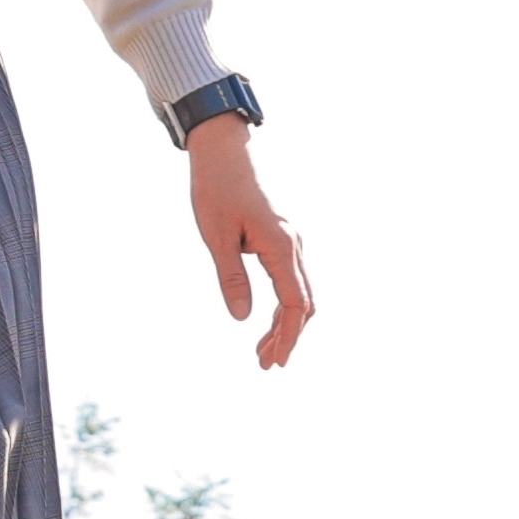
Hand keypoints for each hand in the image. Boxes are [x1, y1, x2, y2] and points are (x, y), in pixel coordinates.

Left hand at [193, 116, 313, 367]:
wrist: (224, 153)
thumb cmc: (216, 190)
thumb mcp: (216, 236)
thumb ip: (230, 277)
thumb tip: (241, 317)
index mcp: (280, 245)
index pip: (295, 304)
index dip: (288, 336)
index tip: (276, 361)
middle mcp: (293, 246)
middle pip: (303, 304)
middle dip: (287, 337)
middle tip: (266, 365)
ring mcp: (291, 244)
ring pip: (298, 295)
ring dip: (284, 325)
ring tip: (262, 353)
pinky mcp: (282, 242)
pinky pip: (290, 282)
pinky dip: (282, 307)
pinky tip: (267, 323)